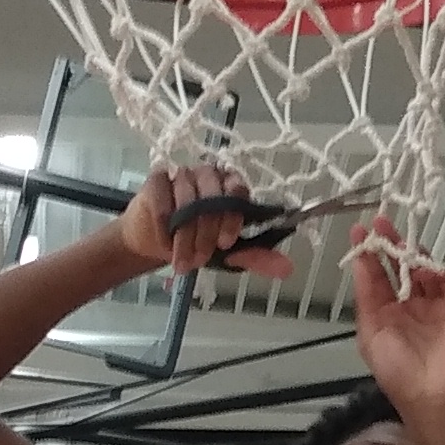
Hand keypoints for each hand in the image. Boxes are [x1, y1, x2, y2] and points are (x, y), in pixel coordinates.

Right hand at [118, 159, 288, 282]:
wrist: (158, 243)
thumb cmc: (197, 241)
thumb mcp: (229, 253)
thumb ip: (256, 257)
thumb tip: (287, 269)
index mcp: (231, 186)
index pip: (237, 190)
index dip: (232, 217)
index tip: (226, 243)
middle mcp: (209, 175)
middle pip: (212, 196)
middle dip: (206, 233)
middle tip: (201, 258)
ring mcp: (182, 175)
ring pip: (186, 200)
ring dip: (184, 236)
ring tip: (183, 260)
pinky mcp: (156, 181)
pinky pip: (162, 200)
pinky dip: (164, 226)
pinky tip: (166, 244)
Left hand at [347, 229, 444, 421]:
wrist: (434, 394)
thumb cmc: (397, 370)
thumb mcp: (370, 333)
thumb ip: (366, 297)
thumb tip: (360, 264)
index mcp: (382, 312)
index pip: (373, 275)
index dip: (366, 253)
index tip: (360, 231)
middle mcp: (406, 304)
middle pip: (397, 266)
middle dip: (389, 244)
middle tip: (382, 223)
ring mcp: (431, 303)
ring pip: (421, 268)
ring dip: (412, 252)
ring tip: (403, 238)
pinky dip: (438, 267)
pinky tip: (426, 261)